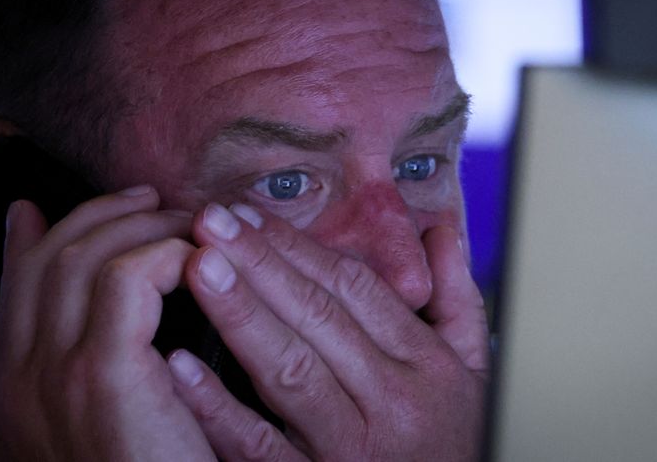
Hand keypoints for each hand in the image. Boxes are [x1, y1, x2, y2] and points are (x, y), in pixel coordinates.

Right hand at [0, 187, 215, 460]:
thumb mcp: (109, 419)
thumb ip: (103, 359)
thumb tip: (116, 305)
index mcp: (14, 390)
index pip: (17, 285)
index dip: (36, 237)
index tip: (59, 207)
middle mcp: (18, 379)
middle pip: (49, 259)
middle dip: (100, 216)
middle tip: (147, 199)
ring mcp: (52, 375)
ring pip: (84, 257)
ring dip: (140, 228)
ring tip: (184, 223)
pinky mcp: (102, 375)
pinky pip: (127, 279)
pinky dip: (162, 254)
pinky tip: (196, 260)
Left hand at [167, 203, 489, 460]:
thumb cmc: (459, 440)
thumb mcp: (475, 367)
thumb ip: (459, 297)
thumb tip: (441, 229)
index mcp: (427, 363)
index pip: (355, 289)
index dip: (299, 247)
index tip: (252, 217)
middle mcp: (391, 399)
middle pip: (318, 316)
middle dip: (261, 263)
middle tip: (212, 222)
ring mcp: (351, 446)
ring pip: (290, 369)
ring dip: (240, 312)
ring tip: (199, 266)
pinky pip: (260, 446)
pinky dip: (218, 406)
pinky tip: (180, 366)